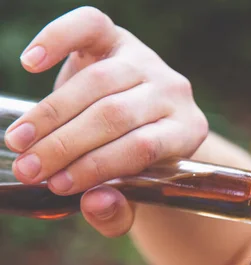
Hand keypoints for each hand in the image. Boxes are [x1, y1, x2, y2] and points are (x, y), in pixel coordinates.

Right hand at [5, 7, 207, 236]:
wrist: (139, 121)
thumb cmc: (134, 163)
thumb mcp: (133, 192)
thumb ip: (118, 209)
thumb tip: (94, 202)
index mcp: (188, 131)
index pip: (142, 148)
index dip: (97, 167)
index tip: (57, 185)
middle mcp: (175, 92)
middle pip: (115, 115)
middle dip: (65, 145)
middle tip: (29, 169)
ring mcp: (148, 61)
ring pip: (97, 83)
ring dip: (51, 114)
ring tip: (19, 142)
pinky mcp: (119, 37)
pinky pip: (89, 26)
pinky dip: (57, 38)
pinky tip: (30, 63)